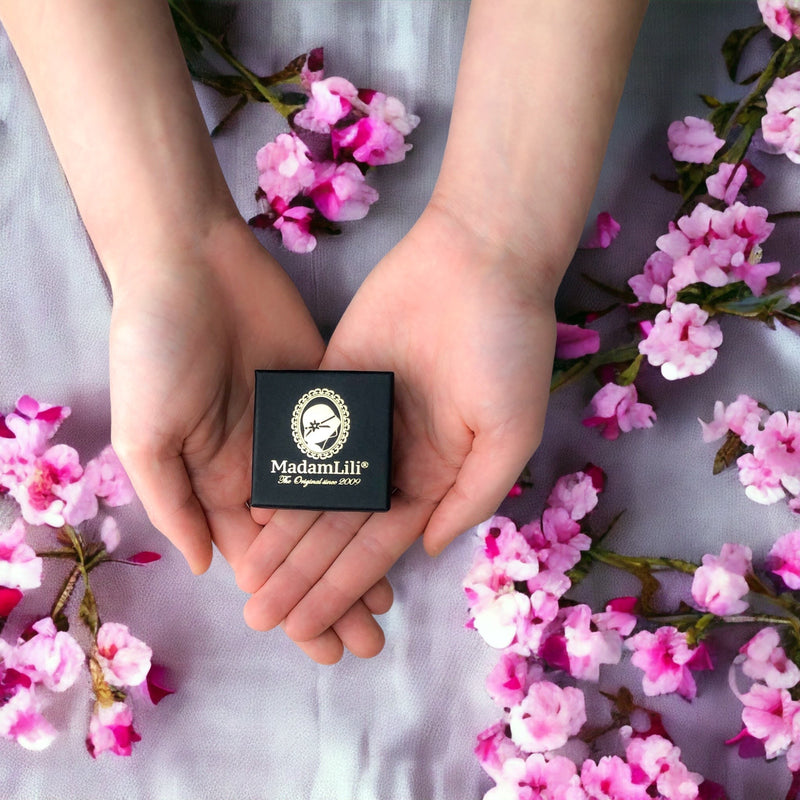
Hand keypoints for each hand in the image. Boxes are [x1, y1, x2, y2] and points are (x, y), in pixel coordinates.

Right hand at [107, 218, 386, 662]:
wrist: (190, 263)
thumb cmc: (154, 348)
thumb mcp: (146, 433)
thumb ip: (173, 501)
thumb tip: (203, 567)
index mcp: (218, 480)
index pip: (262, 560)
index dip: (291, 601)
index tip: (322, 646)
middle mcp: (264, 463)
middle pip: (309, 541)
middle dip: (335, 589)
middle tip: (371, 638)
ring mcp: (300, 427)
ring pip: (340, 501)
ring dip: (362, 546)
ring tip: (393, 594)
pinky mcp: (330, 390)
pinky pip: (358, 445)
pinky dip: (377, 483)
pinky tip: (405, 517)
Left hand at [237, 204, 557, 647]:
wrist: (479, 260)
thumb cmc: (507, 347)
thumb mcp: (510, 433)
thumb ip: (472, 496)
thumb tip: (428, 548)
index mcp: (435, 474)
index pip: (381, 545)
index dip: (345, 587)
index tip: (309, 627)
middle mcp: (394, 455)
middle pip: (340, 528)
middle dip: (304, 574)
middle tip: (262, 615)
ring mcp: (362, 420)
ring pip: (314, 490)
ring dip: (284, 535)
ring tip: (248, 577)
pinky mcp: (333, 381)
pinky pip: (301, 435)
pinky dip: (278, 471)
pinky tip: (250, 507)